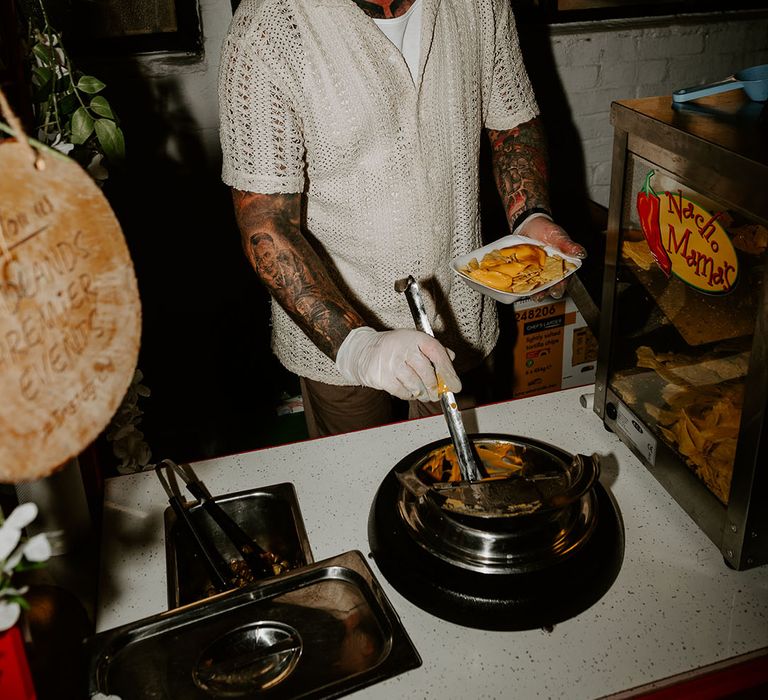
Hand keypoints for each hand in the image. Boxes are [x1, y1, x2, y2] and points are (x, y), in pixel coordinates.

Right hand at [336, 327, 460, 401]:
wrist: (364, 351)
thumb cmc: (394, 347)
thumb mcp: (414, 342)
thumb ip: (433, 349)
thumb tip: (452, 357)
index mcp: (415, 337)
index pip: (437, 353)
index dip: (448, 371)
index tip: (455, 386)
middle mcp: (403, 348)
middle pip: (427, 373)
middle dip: (435, 388)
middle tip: (437, 394)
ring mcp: (392, 362)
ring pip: (416, 385)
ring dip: (422, 393)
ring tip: (423, 394)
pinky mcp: (383, 376)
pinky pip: (403, 392)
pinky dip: (409, 395)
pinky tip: (409, 391)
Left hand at [517, 216, 585, 299]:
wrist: (529, 224)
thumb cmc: (547, 231)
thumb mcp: (558, 236)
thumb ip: (568, 246)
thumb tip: (581, 253)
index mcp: (561, 266)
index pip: (562, 280)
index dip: (560, 286)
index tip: (557, 290)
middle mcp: (548, 271)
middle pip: (547, 286)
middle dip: (544, 292)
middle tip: (540, 295)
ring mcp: (535, 271)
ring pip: (534, 285)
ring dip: (530, 290)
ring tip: (526, 292)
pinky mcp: (523, 269)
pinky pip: (520, 278)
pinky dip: (517, 282)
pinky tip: (514, 284)